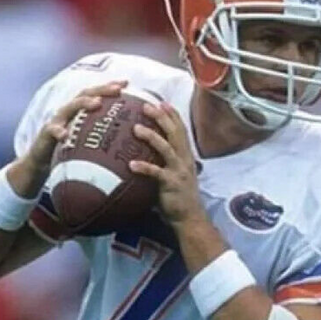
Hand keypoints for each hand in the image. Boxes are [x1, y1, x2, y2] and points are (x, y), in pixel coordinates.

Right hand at [25, 80, 126, 172]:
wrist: (42, 162)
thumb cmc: (70, 151)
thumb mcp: (87, 140)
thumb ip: (102, 135)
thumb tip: (127, 137)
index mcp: (80, 111)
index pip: (96, 94)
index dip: (109, 87)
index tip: (126, 83)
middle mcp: (69, 111)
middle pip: (85, 94)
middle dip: (102, 90)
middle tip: (117, 89)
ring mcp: (57, 120)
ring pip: (70, 107)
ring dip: (84, 103)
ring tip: (97, 103)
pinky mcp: (46, 133)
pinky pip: (52, 130)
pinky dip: (59, 131)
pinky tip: (65, 134)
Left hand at [129, 102, 206, 226]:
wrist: (189, 218)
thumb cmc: (178, 196)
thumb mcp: (176, 174)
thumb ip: (166, 162)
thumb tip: (148, 152)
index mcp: (185, 156)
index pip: (180, 130)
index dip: (172, 115)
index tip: (162, 102)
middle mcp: (184, 160)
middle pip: (174, 133)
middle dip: (161, 118)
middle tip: (146, 105)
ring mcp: (179, 171)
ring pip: (166, 149)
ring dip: (152, 137)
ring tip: (136, 128)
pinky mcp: (171, 184)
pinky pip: (156, 174)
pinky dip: (144, 168)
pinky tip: (131, 165)